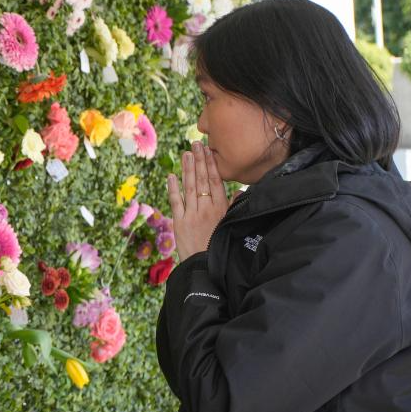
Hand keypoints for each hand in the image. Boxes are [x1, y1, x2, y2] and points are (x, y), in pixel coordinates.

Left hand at [167, 141, 230, 261]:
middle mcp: (207, 209)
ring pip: (189, 187)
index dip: (211, 165)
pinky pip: (176, 201)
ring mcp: (192, 215)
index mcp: (221, 209)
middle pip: (202, 180)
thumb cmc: (220, 248)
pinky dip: (173, 188)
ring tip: (185, 153)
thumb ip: (234, 207)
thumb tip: (239, 191)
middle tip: (195, 144)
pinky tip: (171, 175)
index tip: (208, 151)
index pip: (215, 181)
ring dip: (187, 169)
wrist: (206, 268)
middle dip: (199, 160)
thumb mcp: (231, 226)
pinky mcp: (179, 223)